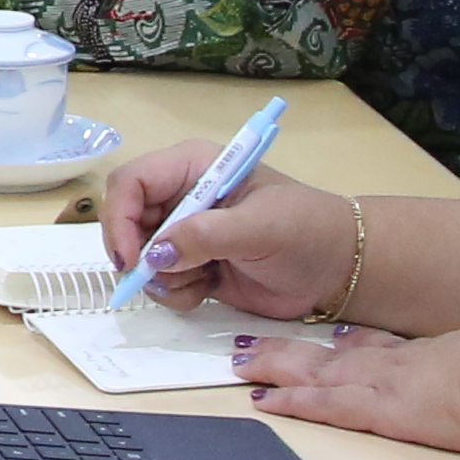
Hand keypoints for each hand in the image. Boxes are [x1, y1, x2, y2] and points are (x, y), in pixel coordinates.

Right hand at [97, 149, 361, 317]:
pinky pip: (161, 283)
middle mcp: (182, 196)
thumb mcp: (260, 228)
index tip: (132, 260)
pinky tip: (209, 289)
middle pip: (126, 222)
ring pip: (140, 258)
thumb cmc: (307, 232)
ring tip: (204, 280)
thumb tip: (155, 256)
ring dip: (163, 279)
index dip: (120, 218)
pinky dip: (177, 293)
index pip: (131, 182)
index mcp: (193, 166)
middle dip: (138, 256)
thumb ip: (206, 236)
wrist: (339, 269)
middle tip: (162, 279)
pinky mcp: (193, 266)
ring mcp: (186, 233)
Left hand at [232, 322, 459, 459]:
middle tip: (251, 342)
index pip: (375, 343)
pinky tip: (264, 401)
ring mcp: (384, 384)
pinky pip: (323, 404)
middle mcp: (397, 365)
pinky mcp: (380, 410)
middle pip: (329, 353)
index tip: (328, 334)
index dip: (345, 340)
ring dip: (273, 366)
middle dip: (287, 348)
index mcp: (427, 356)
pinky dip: (291, 402)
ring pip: (314, 371)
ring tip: (238, 360)